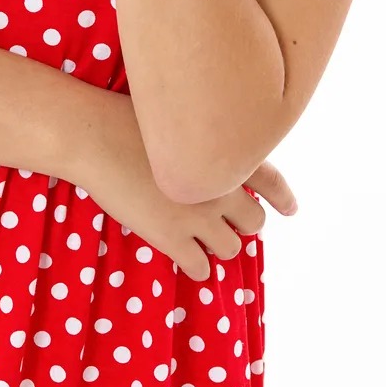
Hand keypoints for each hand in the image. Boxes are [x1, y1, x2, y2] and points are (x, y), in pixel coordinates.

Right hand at [71, 90, 297, 281]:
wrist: (96, 135)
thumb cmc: (128, 119)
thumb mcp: (180, 123)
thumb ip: (205, 145)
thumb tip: (215, 159)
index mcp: (227, 154)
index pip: (272, 181)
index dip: (283, 198)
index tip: (290, 209)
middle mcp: (221, 188)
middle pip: (255, 222)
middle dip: (242, 223)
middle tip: (222, 220)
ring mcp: (198, 215)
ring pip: (231, 248)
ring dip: (219, 245)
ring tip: (200, 238)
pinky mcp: (171, 237)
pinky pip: (200, 267)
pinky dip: (196, 265)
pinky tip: (185, 256)